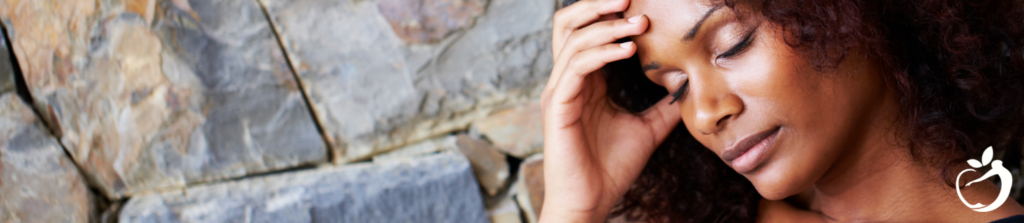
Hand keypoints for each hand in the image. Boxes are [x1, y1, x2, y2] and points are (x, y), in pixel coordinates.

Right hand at [539, 0, 680, 221]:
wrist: (590, 203)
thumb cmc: (610, 169)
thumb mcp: (647, 129)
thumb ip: (662, 106)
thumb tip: (688, 87)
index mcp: (583, 81)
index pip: (586, 31)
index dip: (609, 13)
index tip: (642, 8)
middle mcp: (566, 80)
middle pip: (567, 23)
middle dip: (597, 5)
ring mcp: (559, 92)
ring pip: (572, 39)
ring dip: (607, 26)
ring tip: (638, 22)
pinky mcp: (557, 107)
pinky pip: (576, 67)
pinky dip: (602, 52)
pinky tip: (628, 50)